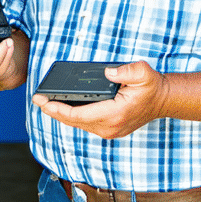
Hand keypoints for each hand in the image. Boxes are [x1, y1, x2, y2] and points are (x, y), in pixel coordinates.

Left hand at [31, 60, 168, 138]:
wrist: (163, 101)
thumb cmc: (151, 87)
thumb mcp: (142, 72)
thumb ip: (126, 71)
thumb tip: (108, 72)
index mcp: (113, 114)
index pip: (77, 115)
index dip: (57, 108)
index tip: (43, 101)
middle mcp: (109, 126)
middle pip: (73, 122)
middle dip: (53, 111)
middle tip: (37, 99)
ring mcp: (109, 131)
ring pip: (78, 124)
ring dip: (61, 114)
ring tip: (46, 103)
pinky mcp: (109, 129)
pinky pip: (85, 124)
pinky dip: (72, 117)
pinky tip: (63, 107)